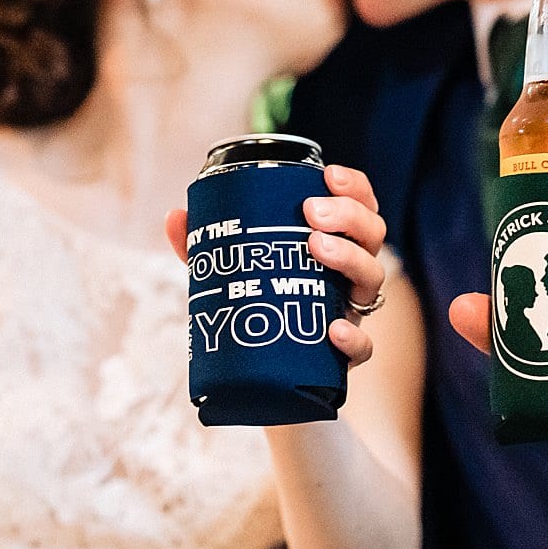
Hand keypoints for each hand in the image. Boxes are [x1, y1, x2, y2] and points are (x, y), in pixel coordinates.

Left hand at [169, 163, 389, 365]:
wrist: (264, 373)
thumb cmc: (256, 304)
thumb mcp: (230, 269)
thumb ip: (205, 245)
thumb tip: (175, 217)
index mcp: (332, 242)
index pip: (359, 206)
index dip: (353, 188)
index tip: (328, 175)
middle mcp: (349, 273)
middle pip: (372, 234)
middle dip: (347, 215)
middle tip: (311, 212)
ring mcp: (351, 310)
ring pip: (372, 278)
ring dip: (349, 257)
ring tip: (314, 246)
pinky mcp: (345, 353)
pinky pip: (363, 347)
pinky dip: (353, 338)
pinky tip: (332, 329)